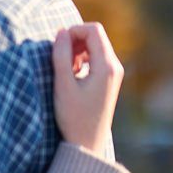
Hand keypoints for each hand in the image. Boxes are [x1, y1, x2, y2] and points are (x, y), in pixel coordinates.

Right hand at [52, 23, 123, 157]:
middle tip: (60, 58)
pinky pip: (96, 57)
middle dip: (74, 40)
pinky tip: (72, 74)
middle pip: (95, 36)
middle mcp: (115, 67)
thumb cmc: (73, 116)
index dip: (73, 31)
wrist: (87, 142)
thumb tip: (60, 32)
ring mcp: (114, 73)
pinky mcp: (109, 79)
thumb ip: (61, 56)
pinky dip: (82, 58)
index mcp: (106, 66)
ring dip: (77, 49)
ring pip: (95, 45)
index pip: (93, 30)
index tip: (58, 46)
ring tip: (66, 68)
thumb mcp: (63, 85)